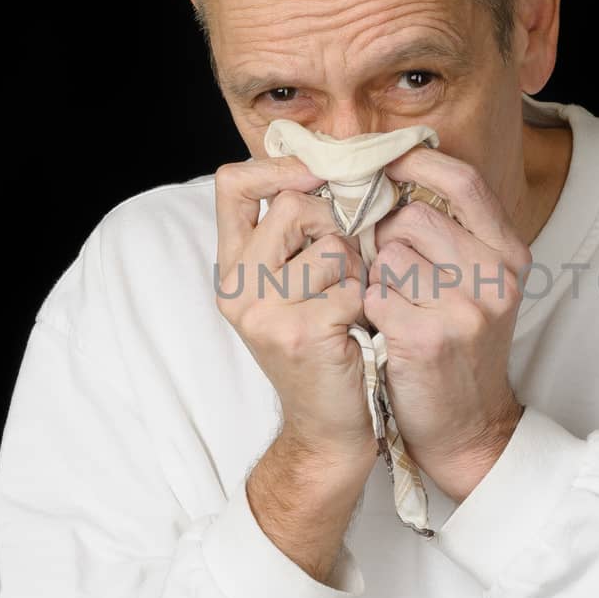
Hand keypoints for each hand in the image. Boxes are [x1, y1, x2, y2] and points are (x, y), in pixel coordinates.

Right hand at [215, 157, 379, 474]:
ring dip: (356, 270)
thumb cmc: (324, 350)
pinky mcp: (299, 332)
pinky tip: (358, 329)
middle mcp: (238, 287)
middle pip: (293, 205)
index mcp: (232, 267)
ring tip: (350, 304)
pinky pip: (351, 286)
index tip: (317, 177)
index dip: (279, 168)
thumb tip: (326, 169)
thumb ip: (293, 237)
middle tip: (345, 267)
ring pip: (331, 244)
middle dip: (335, 226)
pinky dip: (367, 304)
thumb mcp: (293, 288)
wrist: (327, 429)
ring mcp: (263, 311)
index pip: (232, 184)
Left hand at [363, 148, 528, 500]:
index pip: (463, 182)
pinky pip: (374, 295)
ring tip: (395, 308)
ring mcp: (464, 308)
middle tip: (388, 271)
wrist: (470, 429)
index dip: (417, 163)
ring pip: (388, 255)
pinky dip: (369, 310)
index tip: (384, 160)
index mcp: (509, 254)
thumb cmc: (462, 352)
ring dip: (377, 278)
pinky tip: (385, 332)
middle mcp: (494, 277)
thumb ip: (454, 235)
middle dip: (386, 237)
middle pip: (413, 218)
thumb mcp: (480, 287)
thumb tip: (395, 180)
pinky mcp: (427, 337)